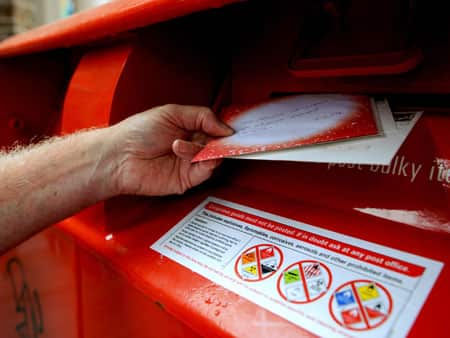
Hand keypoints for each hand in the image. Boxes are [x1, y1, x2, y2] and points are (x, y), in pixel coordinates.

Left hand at [109, 104, 232, 195]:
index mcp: (189, 128)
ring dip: (203, 149)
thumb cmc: (138, 132)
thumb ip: (202, 116)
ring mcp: (190, 163)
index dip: (224, 128)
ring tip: (180, 144)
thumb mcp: (172, 113)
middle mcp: (191, 146)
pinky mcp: (187, 179)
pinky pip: (206, 171)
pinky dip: (205, 162)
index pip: (215, 128)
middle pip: (219, 144)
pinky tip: (188, 153)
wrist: (120, 157)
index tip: (233, 127)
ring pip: (214, 157)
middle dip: (220, 140)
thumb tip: (225, 127)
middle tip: (221, 137)